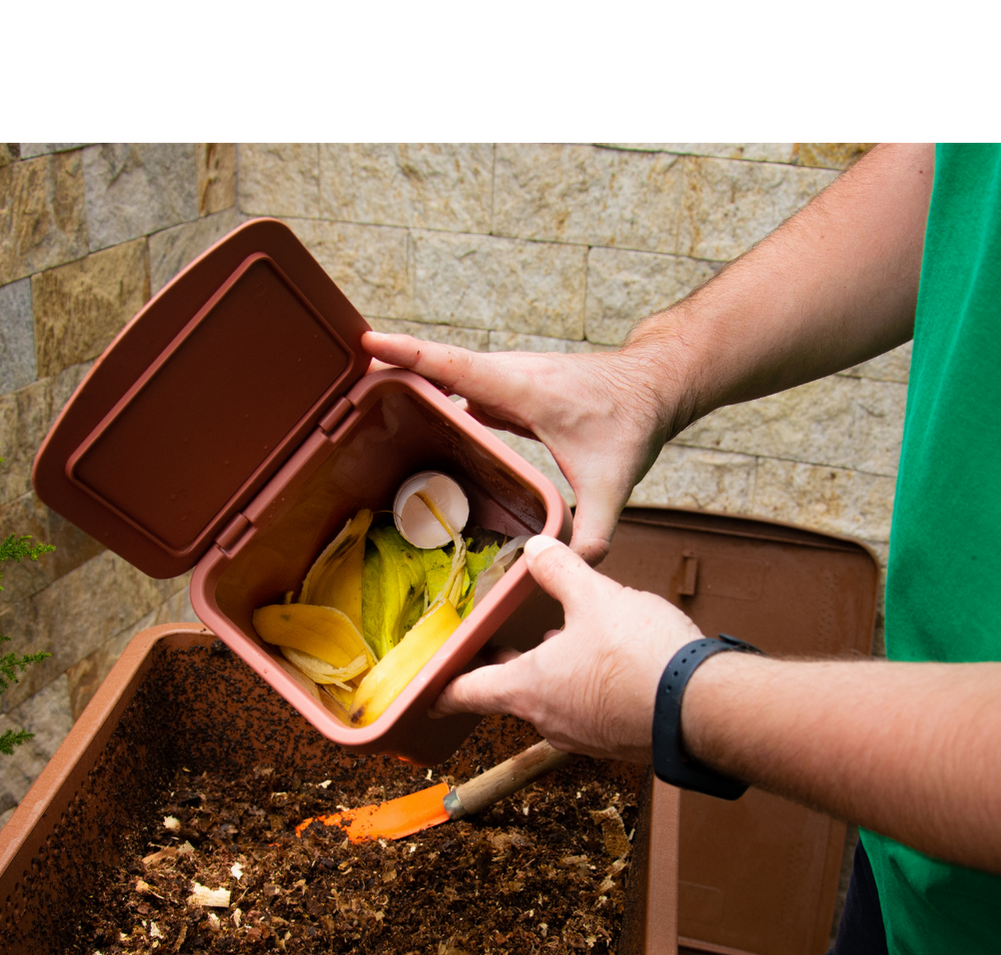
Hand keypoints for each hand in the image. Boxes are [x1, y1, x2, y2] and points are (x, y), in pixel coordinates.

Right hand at [360, 331, 676, 564]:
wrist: (653, 385)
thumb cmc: (632, 419)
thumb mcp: (613, 480)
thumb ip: (595, 527)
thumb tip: (575, 565)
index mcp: (520, 387)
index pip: (452, 364)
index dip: (408, 352)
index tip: (367, 342)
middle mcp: (507, 375)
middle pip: (438, 367)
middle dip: (394, 370)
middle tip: (347, 389)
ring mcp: (508, 379)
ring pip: (449, 376)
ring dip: (414, 383)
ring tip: (368, 404)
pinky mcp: (511, 388)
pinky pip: (464, 389)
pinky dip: (439, 398)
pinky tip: (422, 422)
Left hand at [432, 535, 702, 761]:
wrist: (701, 708)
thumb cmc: (640, 658)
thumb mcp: (595, 597)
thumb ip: (561, 570)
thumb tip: (538, 548)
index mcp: (528, 688)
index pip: (467, 692)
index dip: (443, 687)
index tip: (427, 690)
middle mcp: (549, 719)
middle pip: (513, 694)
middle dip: (508, 669)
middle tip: (504, 647)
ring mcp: (585, 736)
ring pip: (555, 702)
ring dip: (554, 675)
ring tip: (565, 641)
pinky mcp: (618, 741)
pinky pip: (591, 712)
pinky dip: (589, 688)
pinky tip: (611, 662)